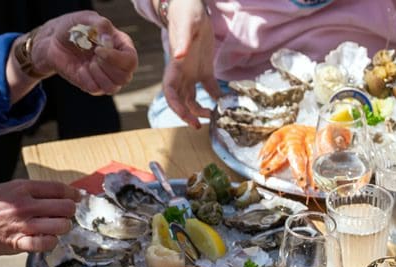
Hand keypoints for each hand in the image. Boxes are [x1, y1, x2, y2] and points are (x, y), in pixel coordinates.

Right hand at [0, 179, 80, 266]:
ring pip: (61, 226)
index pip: (58, 188)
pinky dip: (50, 243)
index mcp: (20, 188)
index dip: (72, 193)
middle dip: (70, 212)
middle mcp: (24, 205)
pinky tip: (45, 240)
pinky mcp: (18, 243)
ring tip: (55, 229)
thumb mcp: (0, 189)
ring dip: (62, 228)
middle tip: (65, 216)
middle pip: (65, 207)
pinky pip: (46, 244)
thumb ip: (22, 191)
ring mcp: (22, 225)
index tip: (77, 197)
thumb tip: (44, 194)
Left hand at [32, 12, 137, 94]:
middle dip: (105, 66)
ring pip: (113, 88)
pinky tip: (80, 68)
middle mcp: (118, 64)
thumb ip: (100, 25)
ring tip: (88, 63)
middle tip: (93, 54)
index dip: (116, 58)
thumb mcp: (87, 19)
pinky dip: (86, 78)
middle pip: (125, 77)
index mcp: (122, 46)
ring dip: (97, 74)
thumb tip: (108, 42)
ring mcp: (106, 77)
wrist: (54, 41)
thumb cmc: (74, 28)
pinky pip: (95, 89)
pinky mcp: (93, 86)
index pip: (131, 61)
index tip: (97, 49)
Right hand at [162, 0, 219, 127]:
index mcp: (175, 66)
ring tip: (214, 116)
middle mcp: (181, 73)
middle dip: (187, 115)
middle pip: (180, 100)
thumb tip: (178, 55)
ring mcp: (192, 73)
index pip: (170, 91)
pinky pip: (208, 88)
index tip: (185, 116)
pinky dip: (215, 97)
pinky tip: (225, 103)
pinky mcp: (204, 69)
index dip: (175, 106)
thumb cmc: (186, 14)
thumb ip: (181, 40)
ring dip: (200, 110)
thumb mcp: (185, 25)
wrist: (191, 8)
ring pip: (192, 98)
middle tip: (199, 126)